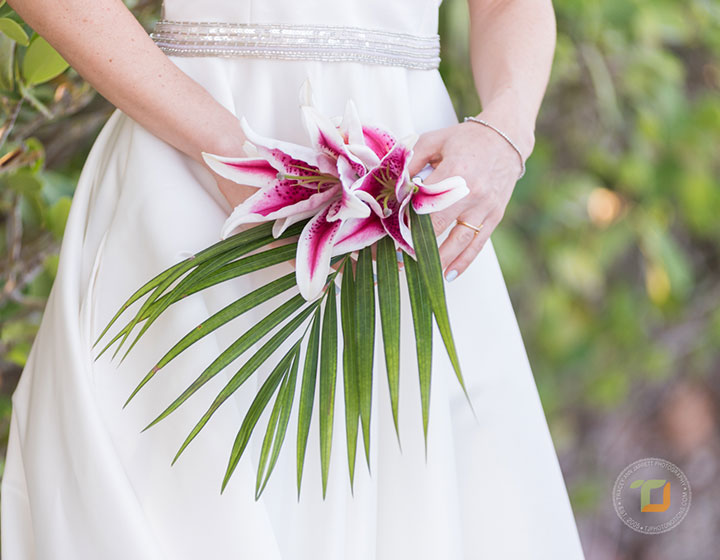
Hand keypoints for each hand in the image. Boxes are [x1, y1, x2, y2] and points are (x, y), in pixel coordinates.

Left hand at [407, 117, 526, 281]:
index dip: (405, 221)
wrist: (507, 139)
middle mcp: (472, 193)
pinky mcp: (494, 217)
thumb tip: (391, 185)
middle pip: (438, 227)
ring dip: (438, 260)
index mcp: (455, 171)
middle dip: (416, 245)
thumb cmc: (466, 140)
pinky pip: (477, 244)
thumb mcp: (434, 141)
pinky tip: (448, 275)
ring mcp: (485, 208)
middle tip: (396, 259)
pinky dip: (463, 262)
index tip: (387, 236)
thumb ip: (411, 161)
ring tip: (419, 274)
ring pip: (459, 242)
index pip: (423, 204)